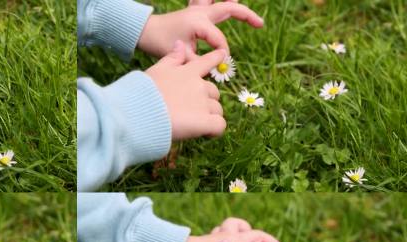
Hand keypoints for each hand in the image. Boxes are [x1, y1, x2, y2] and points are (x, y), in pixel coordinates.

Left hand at [137, 1, 262, 59]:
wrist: (147, 30)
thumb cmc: (161, 43)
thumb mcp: (179, 56)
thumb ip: (197, 62)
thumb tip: (210, 69)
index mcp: (199, 22)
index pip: (219, 40)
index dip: (222, 54)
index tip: (221, 65)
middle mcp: (201, 12)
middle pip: (230, 9)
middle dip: (247, 16)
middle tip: (260, 24)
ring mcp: (199, 9)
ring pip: (222, 1)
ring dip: (233, 1)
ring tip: (245, 5)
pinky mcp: (196, 10)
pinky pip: (211, 2)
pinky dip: (220, 2)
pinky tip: (230, 1)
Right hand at [145, 43, 225, 138]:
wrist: (139, 113)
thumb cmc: (142, 93)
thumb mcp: (156, 70)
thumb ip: (171, 58)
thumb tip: (180, 43)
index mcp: (188, 72)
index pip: (208, 61)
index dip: (216, 58)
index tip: (221, 55)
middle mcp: (199, 85)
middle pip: (213, 92)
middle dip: (205, 100)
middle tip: (188, 112)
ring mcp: (203, 104)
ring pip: (217, 110)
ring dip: (208, 116)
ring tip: (192, 125)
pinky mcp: (205, 122)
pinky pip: (219, 126)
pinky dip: (214, 131)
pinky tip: (204, 134)